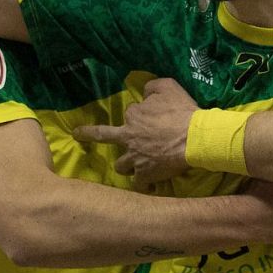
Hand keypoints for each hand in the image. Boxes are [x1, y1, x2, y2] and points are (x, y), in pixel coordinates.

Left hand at [76, 78, 198, 185]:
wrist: (195, 138)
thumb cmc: (183, 112)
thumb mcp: (169, 87)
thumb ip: (153, 86)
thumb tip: (144, 91)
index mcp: (134, 116)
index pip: (130, 112)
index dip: (138, 113)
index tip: (147, 115)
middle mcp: (129, 137)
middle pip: (104, 136)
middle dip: (88, 134)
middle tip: (78, 134)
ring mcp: (135, 158)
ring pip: (121, 166)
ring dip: (126, 166)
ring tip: (133, 168)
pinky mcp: (145, 174)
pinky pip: (139, 183)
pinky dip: (144, 184)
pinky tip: (150, 186)